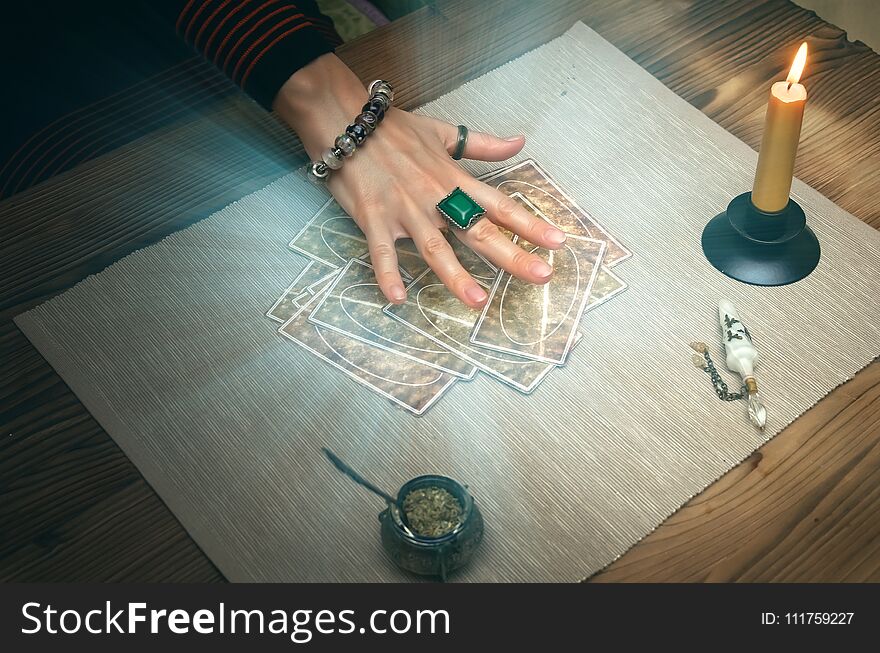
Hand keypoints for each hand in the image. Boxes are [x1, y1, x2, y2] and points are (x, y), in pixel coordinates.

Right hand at [274, 54, 565, 308]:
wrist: (346, 120)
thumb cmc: (394, 129)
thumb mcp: (443, 133)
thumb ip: (483, 144)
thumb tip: (520, 141)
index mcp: (454, 179)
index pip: (500, 205)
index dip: (531, 224)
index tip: (558, 243)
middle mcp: (435, 198)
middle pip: (478, 230)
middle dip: (511, 254)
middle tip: (541, 276)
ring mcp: (405, 210)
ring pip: (434, 247)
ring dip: (455, 275)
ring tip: (477, 301)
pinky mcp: (374, 219)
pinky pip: (381, 252)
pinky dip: (387, 274)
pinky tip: (397, 298)